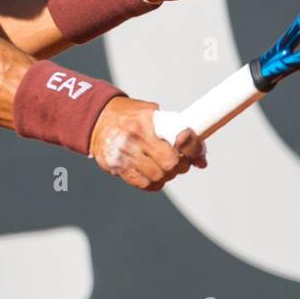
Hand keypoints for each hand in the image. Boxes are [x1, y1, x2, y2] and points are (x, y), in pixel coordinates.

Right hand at [89, 97, 206, 191]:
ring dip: (167, 175)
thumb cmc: (133, 116)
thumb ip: (178, 132)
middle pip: (171, 164)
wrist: (97, 119)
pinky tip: (152, 173)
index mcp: (147, 119)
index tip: (196, 154)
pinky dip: (154, 182)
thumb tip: (202, 161)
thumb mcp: (153, 114)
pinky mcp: (116, 167)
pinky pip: (144, 184)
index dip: (193, 149)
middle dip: (181, 165)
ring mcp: (124, 153)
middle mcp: (134, 136)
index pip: (178, 138)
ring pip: (159, 176)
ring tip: (164, 166)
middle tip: (180, 161)